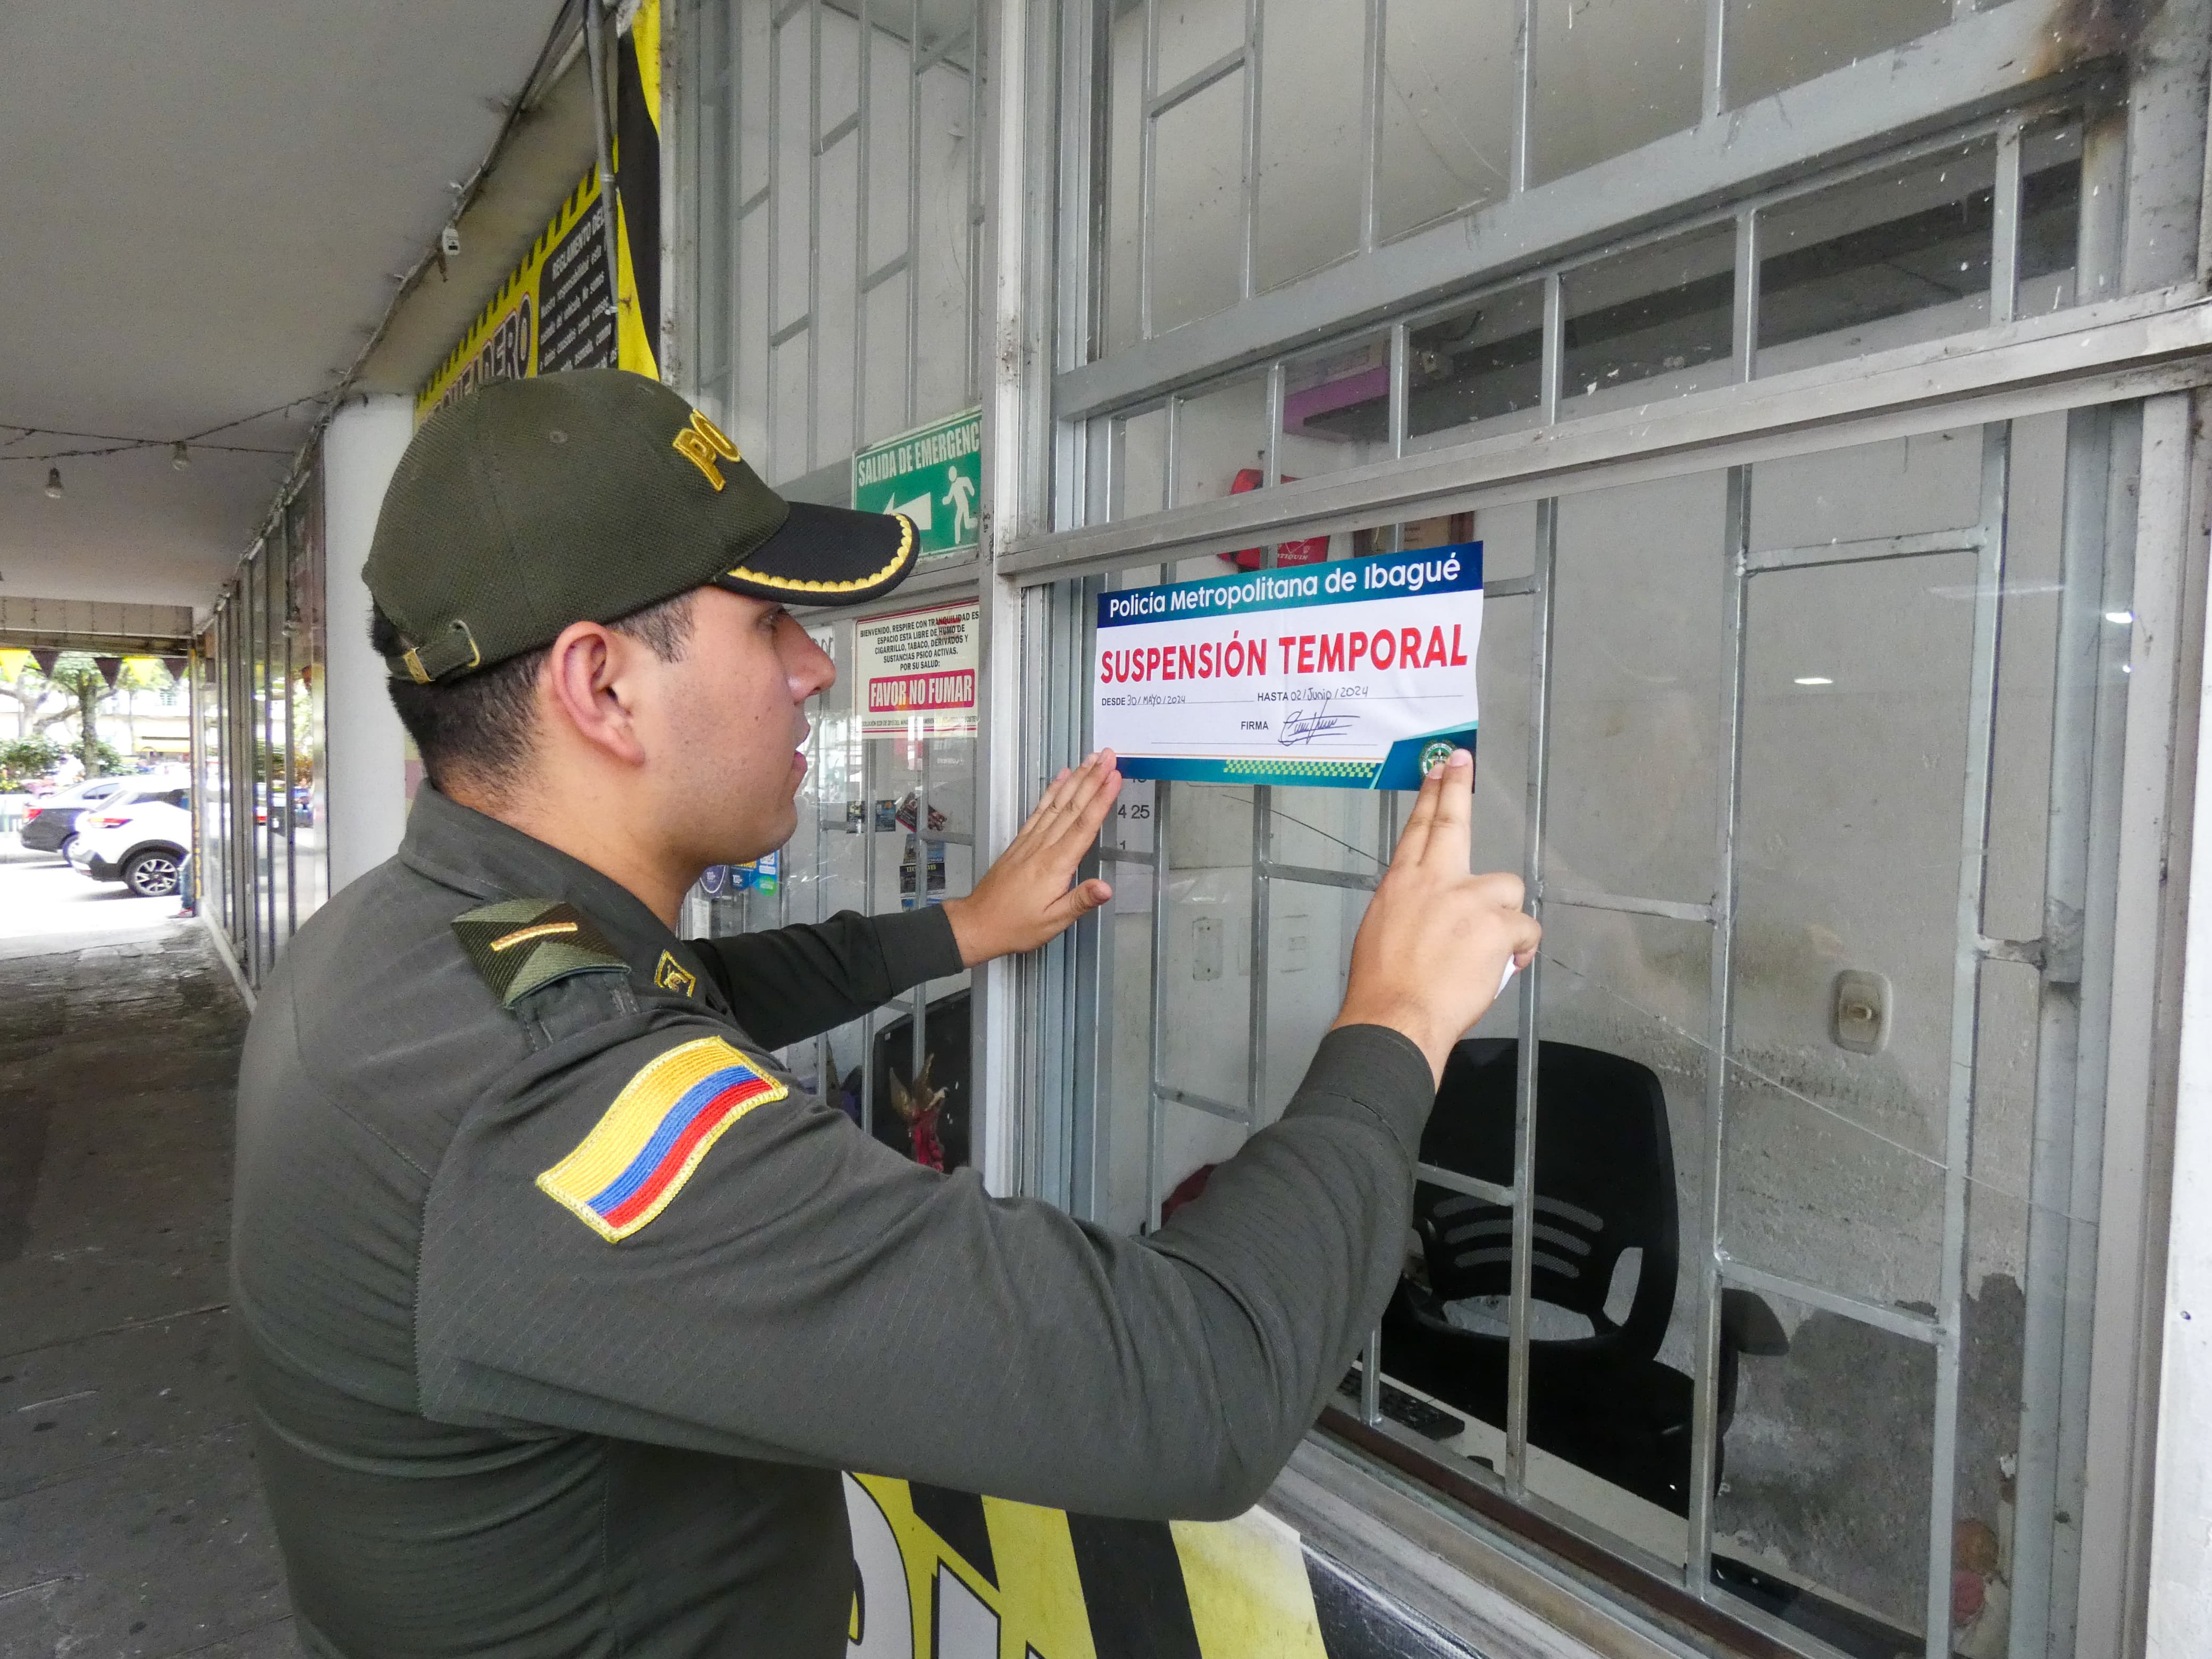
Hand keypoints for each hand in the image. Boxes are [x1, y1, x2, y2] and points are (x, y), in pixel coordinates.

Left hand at [942, 750, 1122, 965]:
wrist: (978, 923)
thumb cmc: (1017, 925)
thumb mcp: (1053, 922)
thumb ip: (1080, 901)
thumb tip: (1107, 888)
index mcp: (1055, 865)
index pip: (1084, 826)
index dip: (1101, 799)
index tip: (1115, 776)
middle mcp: (1043, 846)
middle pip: (1073, 807)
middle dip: (1092, 779)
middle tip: (1108, 755)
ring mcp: (1030, 841)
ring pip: (1057, 803)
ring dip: (1076, 779)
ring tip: (1091, 758)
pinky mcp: (1021, 841)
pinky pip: (1039, 810)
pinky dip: (1052, 791)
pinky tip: (1061, 777)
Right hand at [1331, 749, 1539, 1082]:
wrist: (1395, 1016)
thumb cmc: (1383, 986)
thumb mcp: (1381, 932)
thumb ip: (1411, 908)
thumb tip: (1430, 910)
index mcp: (1402, 884)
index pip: (1418, 830)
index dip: (1431, 796)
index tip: (1439, 769)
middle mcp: (1435, 881)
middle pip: (1452, 824)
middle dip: (1456, 789)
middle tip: (1461, 761)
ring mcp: (1468, 900)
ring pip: (1506, 887)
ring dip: (1504, 914)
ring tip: (1490, 947)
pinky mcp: (1496, 925)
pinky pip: (1525, 927)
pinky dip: (1521, 947)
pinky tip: (1508, 963)